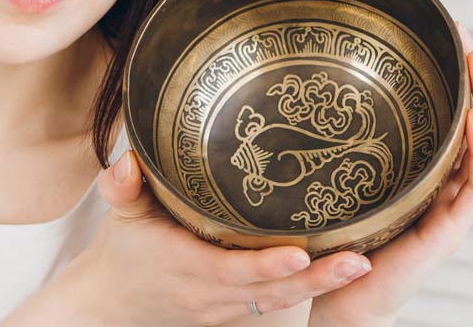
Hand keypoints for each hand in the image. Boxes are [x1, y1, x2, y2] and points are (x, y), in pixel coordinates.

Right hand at [3, 148, 373, 326]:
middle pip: (268, 292)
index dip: (264, 266)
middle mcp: (208, 292)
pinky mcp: (230, 311)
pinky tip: (336, 273)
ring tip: (359, 266)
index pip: (228, 269)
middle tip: (357, 261)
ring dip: (320, 288)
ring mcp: (221, 307)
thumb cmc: (123, 251)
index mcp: (184, 264)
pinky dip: (305, 292)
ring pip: (276, 303)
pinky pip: (271, 305)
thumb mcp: (121, 214)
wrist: (113, 300)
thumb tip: (129, 161)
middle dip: (315, 280)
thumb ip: (122, 186)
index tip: (298, 254)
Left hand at [309, 22, 472, 326]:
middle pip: (469, 130)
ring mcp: (447, 208)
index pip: (444, 125)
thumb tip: (303, 100)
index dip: (450, 88)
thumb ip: (336, 150)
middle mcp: (438, 188)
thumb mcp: (337, 181)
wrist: (338, 294)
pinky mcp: (447, 229)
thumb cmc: (336, 240)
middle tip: (467, 42)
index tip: (443, 44)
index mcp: (418, 177)